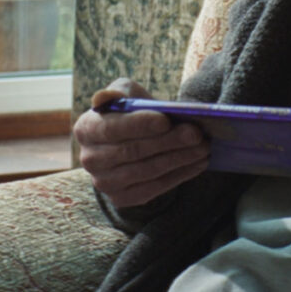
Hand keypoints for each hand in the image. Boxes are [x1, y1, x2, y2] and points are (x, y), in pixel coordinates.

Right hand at [73, 78, 209, 207]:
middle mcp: (89, 159)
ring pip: (147, 171)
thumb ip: (117, 93)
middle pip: (133, 152)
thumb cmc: (131, 112)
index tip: (166, 120)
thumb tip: (104, 97)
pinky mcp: (123, 198)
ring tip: (203, 147)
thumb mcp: (125, 93)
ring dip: (180, 159)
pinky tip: (198, 162)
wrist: (133, 139)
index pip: (112, 128)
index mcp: (86, 128)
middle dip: (169, 141)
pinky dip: (180, 175)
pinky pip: (155, 188)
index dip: (140, 125)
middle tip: (196, 134)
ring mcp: (104, 183)